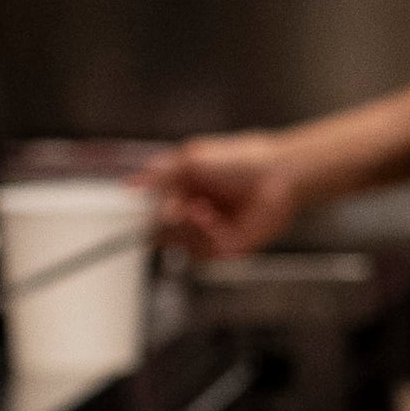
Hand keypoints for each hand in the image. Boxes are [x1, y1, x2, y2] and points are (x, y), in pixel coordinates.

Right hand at [150, 134, 303, 260]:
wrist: (277, 176)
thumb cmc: (241, 160)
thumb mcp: (192, 157)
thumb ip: (160, 172)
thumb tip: (132, 183)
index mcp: (185, 188)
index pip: (153, 207)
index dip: (145, 210)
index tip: (137, 209)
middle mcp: (195, 211)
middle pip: (162, 230)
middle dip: (164, 221)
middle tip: (172, 209)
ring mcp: (209, 231)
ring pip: (178, 244)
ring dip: (185, 228)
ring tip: (200, 208)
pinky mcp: (224, 247)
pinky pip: (201, 253)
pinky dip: (203, 237)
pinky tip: (213, 220)